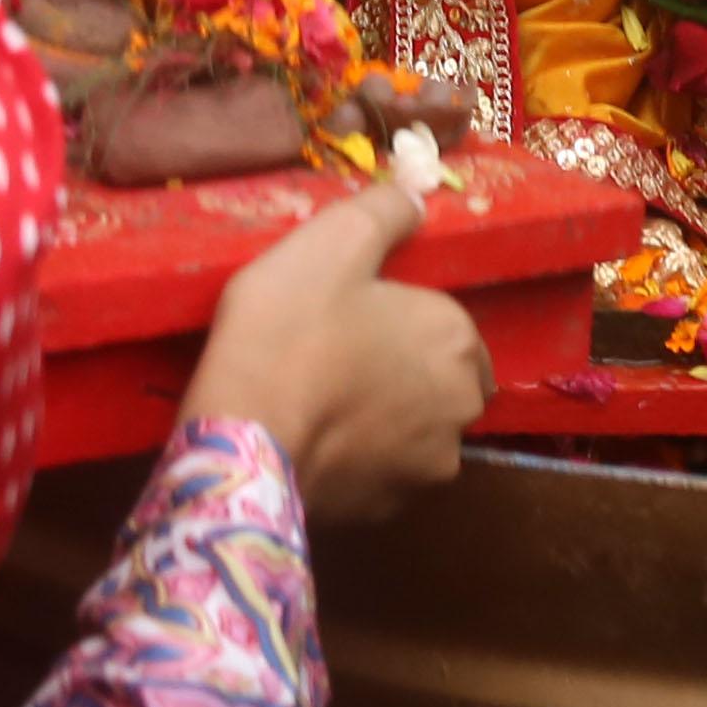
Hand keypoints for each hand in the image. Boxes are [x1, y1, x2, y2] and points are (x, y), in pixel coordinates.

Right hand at [181, 177, 493, 521]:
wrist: (244, 436)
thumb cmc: (291, 329)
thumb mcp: (332, 241)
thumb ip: (385, 211)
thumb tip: (418, 194)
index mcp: (456, 341)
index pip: (453, 328)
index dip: (407, 322)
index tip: (358, 318)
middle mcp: (462, 410)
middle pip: (442, 383)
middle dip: (408, 374)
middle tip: (342, 358)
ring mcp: (427, 469)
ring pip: (416, 433)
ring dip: (387, 421)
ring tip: (323, 401)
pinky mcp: (387, 512)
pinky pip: (381, 474)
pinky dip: (359, 459)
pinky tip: (314, 439)